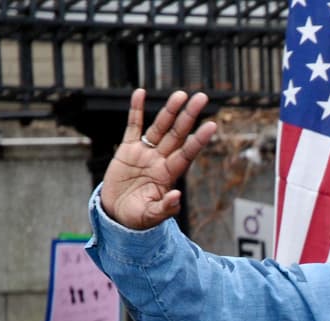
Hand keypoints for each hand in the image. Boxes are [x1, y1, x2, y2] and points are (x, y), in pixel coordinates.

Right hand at [100, 89, 217, 229]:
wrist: (117, 214)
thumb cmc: (138, 217)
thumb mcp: (152, 216)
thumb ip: (165, 208)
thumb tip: (177, 196)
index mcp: (169, 175)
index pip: (187, 153)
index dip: (198, 139)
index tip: (212, 125)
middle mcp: (160, 160)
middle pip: (178, 134)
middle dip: (189, 116)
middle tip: (202, 97)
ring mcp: (145, 153)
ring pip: (160, 127)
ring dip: (170, 110)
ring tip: (181, 94)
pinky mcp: (127, 149)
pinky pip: (133, 126)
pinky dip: (136, 109)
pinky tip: (140, 93)